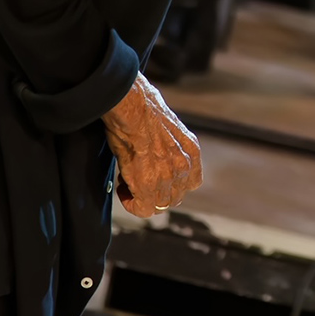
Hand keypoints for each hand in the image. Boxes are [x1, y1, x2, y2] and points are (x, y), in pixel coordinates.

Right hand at [102, 73, 202, 217]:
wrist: (132, 107)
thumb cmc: (143, 108)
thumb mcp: (167, 126)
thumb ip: (169, 144)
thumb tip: (157, 149)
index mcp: (191, 150)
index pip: (190, 183)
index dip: (171, 184)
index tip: (155, 177)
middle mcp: (184, 166)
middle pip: (175, 197)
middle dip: (157, 192)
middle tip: (139, 180)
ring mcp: (167, 177)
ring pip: (160, 205)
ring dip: (143, 197)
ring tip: (129, 181)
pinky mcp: (148, 185)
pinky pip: (143, 208)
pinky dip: (132, 203)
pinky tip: (123, 190)